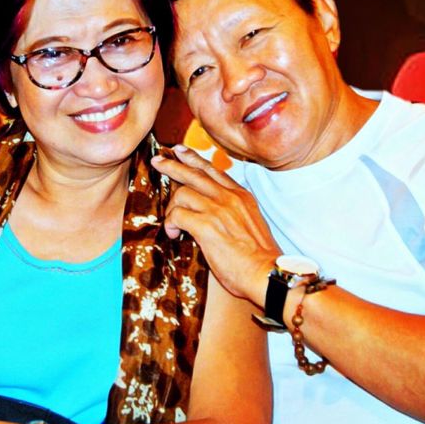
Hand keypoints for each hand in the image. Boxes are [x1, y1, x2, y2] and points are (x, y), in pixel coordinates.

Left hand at [151, 145, 278, 303]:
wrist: (266, 273)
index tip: (180, 150)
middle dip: (172, 166)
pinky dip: (171, 224)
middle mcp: (229, 197)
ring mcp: (217, 210)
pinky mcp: (206, 226)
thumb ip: (233, 210)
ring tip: (174, 225)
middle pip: (194, 173)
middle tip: (158, 161)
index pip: (213, 170)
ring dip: (172, 209)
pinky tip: (175, 234)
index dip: (194, 158)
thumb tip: (211, 209)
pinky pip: (177, 215)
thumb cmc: (259, 257)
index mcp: (241, 195)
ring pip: (182, 193)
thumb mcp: (251, 222)